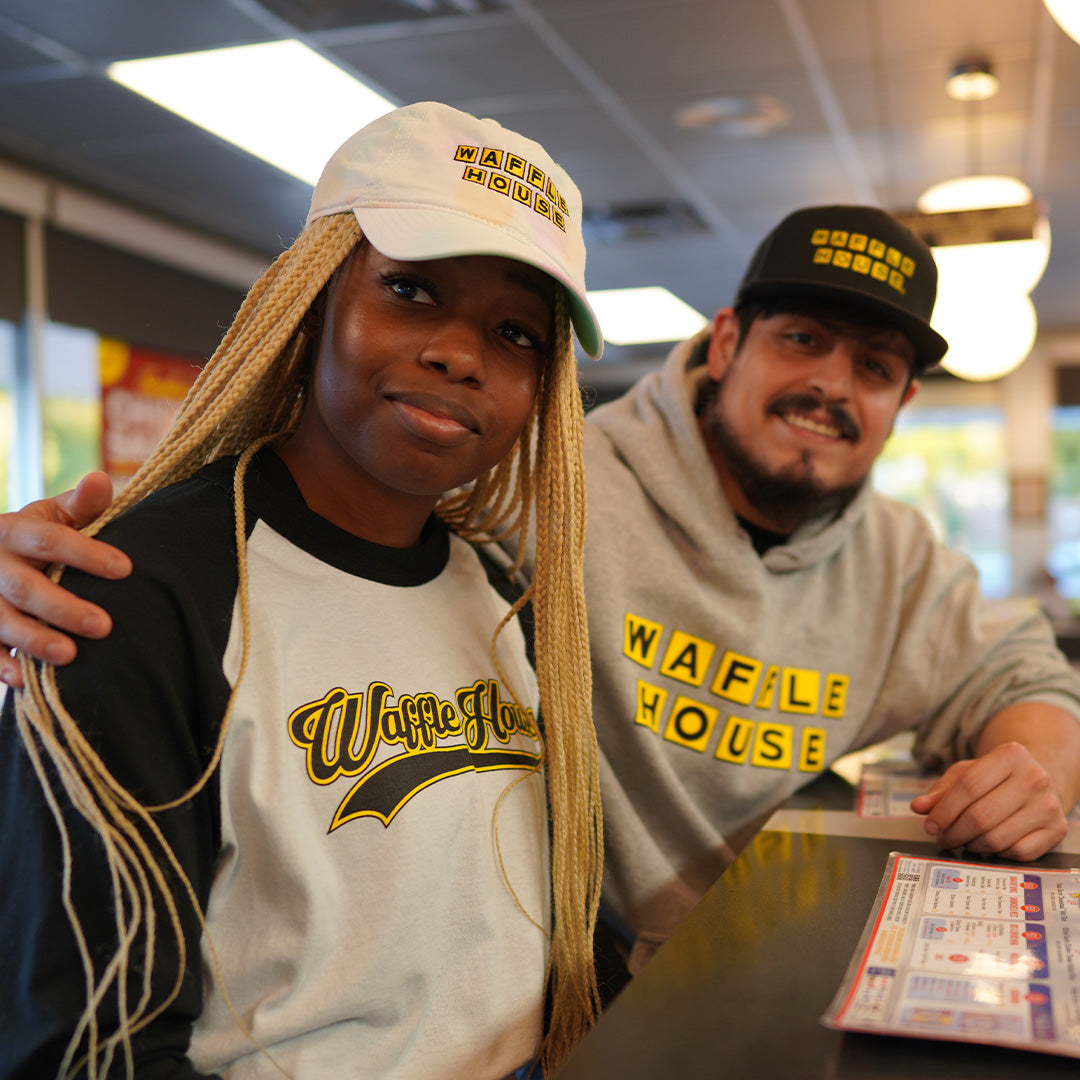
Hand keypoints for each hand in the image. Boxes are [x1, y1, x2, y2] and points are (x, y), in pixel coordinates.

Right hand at [0, 473, 130, 686]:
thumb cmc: (37, 535)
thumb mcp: (54, 514)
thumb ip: (81, 504)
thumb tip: (100, 480)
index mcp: (15, 531)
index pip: (51, 541)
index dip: (86, 554)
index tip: (125, 569)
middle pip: (26, 588)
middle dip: (63, 608)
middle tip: (104, 626)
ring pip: (1, 619)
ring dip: (33, 639)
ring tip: (69, 655)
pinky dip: (0, 664)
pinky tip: (22, 679)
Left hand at [910, 741, 1068, 860]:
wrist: (1039, 779)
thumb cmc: (996, 777)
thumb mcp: (966, 773)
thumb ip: (941, 790)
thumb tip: (919, 807)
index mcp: (1010, 755)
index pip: (968, 786)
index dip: (944, 810)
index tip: (930, 826)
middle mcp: (1034, 778)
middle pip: (981, 816)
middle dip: (954, 833)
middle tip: (942, 839)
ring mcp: (1049, 805)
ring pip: (998, 838)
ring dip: (972, 846)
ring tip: (961, 842)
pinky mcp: (1057, 830)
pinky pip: (1018, 852)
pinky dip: (997, 854)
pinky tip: (987, 845)